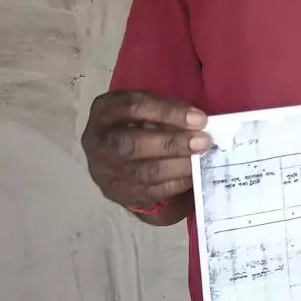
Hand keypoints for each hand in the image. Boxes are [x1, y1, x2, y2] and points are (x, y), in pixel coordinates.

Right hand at [81, 90, 211, 209]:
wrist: (112, 154)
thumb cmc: (136, 124)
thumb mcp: (145, 108)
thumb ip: (167, 111)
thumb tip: (198, 122)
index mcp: (104, 111)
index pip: (134, 107)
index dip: (169, 112)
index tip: (199, 119)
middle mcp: (97, 141)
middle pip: (133, 144)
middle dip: (172, 144)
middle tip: (203, 142)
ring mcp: (104, 170)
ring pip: (142, 172)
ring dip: (177, 166)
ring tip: (200, 160)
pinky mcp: (117, 193)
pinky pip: (149, 192)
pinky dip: (175, 184)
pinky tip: (192, 176)